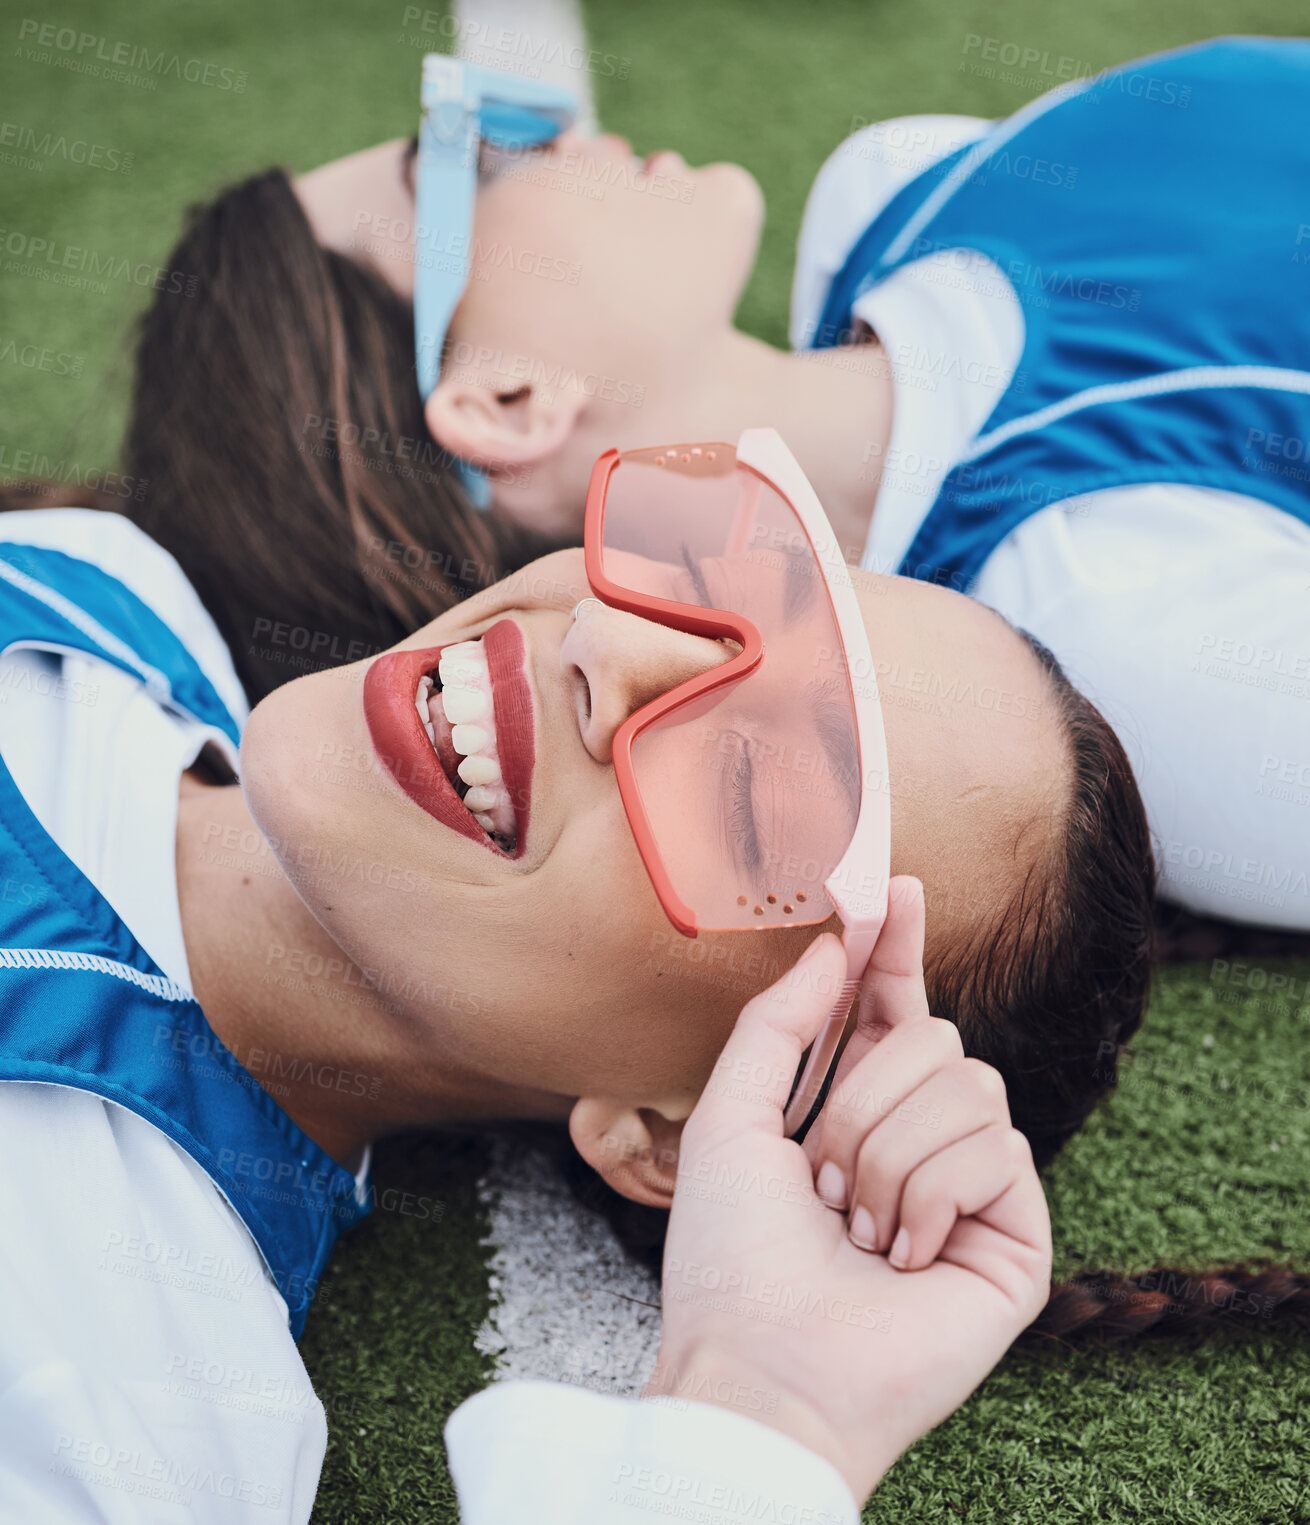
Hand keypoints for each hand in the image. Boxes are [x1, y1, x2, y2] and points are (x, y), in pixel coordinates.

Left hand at [646, 877, 1051, 1504]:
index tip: (895, 884)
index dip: (897, 947)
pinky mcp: (1017, 1233)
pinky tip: (905, 1256)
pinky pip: (1000, 1149)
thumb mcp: (728, 1117)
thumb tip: (835, 941)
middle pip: (936, 1039)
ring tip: (858, 1230)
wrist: (763, 1366)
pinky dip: (932, 1197)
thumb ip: (780, 1022)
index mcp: (855, 1108)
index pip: (894, 1008)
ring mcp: (975, 1186)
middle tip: (822, 1184)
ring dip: (887, 1157)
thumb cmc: (732, 1255)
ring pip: (970, 1087)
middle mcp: (922, 1139)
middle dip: (860, 1102)